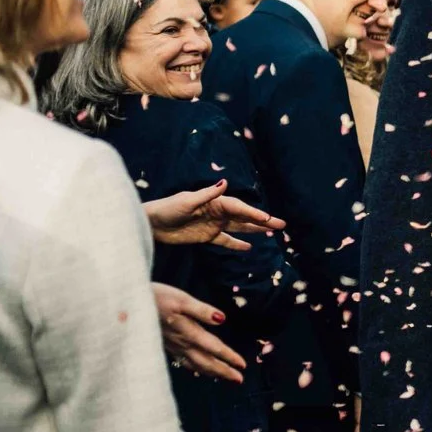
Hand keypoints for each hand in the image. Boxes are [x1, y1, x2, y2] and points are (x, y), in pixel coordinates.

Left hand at [145, 179, 283, 250]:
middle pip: (244, 216)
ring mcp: (213, 224)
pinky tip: (249, 248)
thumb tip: (225, 183)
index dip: (253, 213)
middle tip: (282, 224)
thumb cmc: (166, 208)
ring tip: (273, 232)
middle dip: (263, 220)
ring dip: (255, 230)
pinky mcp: (206, 237)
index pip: (239, 207)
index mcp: (214, 201)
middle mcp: (217, 212)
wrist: (149, 223)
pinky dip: (236, 244)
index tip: (267, 219)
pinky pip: (225, 241)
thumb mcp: (186, 201)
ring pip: (239, 227)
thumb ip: (207, 194)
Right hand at [153, 282, 244, 382]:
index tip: (242, 365)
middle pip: (206, 361)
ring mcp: (172, 345)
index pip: (213, 348)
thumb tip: (222, 319)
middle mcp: (181, 343)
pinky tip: (198, 370)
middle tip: (239, 380)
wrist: (127, 302)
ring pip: (195, 364)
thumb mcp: (180, 299)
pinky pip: (183, 361)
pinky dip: (194, 368)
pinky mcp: (165, 344)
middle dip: (223, 371)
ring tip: (225, 378)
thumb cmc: (156, 297)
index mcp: (188, 332)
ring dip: (211, 372)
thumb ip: (201, 311)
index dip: (228, 357)